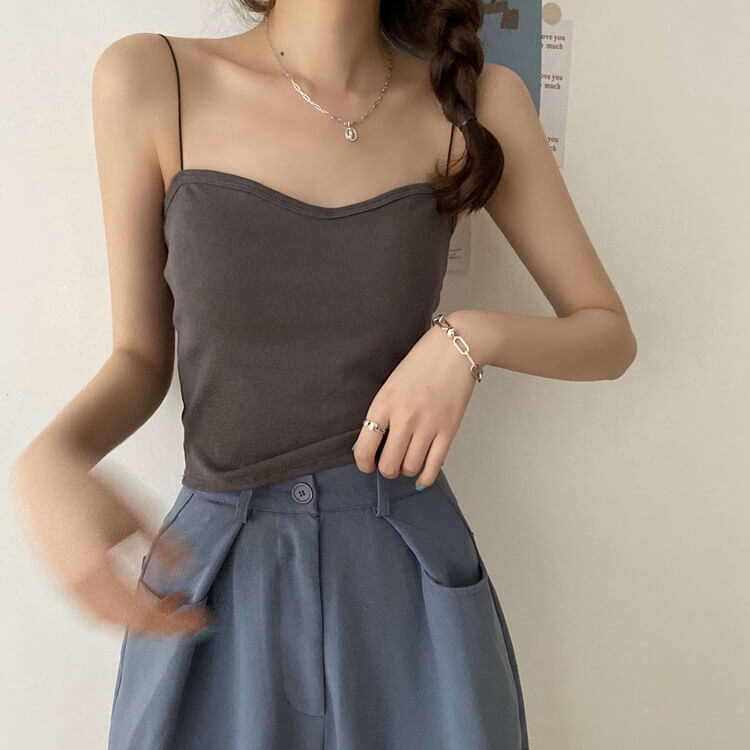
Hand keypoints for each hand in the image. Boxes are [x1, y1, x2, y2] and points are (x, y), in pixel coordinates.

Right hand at [11, 455, 212, 636]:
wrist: (47, 477)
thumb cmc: (88, 490)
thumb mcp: (136, 513)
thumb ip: (163, 545)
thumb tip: (186, 568)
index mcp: (96, 570)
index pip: (143, 614)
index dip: (175, 621)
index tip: (201, 617)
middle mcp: (77, 586)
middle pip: (127, 623)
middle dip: (163, 624)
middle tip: (191, 613)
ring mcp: (66, 586)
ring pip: (110, 619)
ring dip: (144, 618)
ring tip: (172, 602)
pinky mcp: (64, 581)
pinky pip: (95, 609)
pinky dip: (124, 611)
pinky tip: (143, 596)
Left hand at [352, 318, 479, 486]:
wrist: (454, 349)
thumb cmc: (421, 363)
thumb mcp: (391, 384)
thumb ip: (381, 413)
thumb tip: (370, 444)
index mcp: (384, 403)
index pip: (364, 447)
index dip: (363, 463)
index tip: (367, 464)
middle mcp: (404, 417)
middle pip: (388, 464)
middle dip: (386, 469)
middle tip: (389, 463)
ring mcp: (428, 425)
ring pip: (410, 467)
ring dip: (405, 470)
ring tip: (406, 461)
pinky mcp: (449, 430)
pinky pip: (434, 465)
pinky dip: (425, 477)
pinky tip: (421, 476)